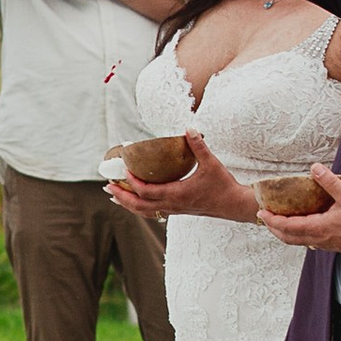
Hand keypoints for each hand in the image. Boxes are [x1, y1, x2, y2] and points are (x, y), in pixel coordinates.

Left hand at [110, 134, 255, 222]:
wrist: (234, 205)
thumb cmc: (222, 184)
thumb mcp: (211, 163)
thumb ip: (198, 145)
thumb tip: (189, 127)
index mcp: (176, 194)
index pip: (146, 191)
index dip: (132, 182)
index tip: (123, 170)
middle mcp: (172, 205)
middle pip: (138, 205)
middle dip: (121, 196)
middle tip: (107, 186)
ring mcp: (174, 210)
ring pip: (144, 212)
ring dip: (127, 204)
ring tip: (114, 195)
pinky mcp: (177, 211)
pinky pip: (152, 212)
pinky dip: (139, 208)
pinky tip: (134, 202)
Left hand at [258, 161, 340, 255]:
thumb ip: (330, 182)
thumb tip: (315, 168)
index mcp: (318, 227)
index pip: (287, 226)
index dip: (272, 220)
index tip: (262, 212)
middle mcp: (317, 238)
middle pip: (287, 237)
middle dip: (273, 227)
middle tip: (265, 216)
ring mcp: (323, 243)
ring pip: (297, 240)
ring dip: (284, 232)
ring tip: (278, 220)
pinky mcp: (330, 244)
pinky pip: (307, 241)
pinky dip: (297, 234)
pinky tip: (301, 225)